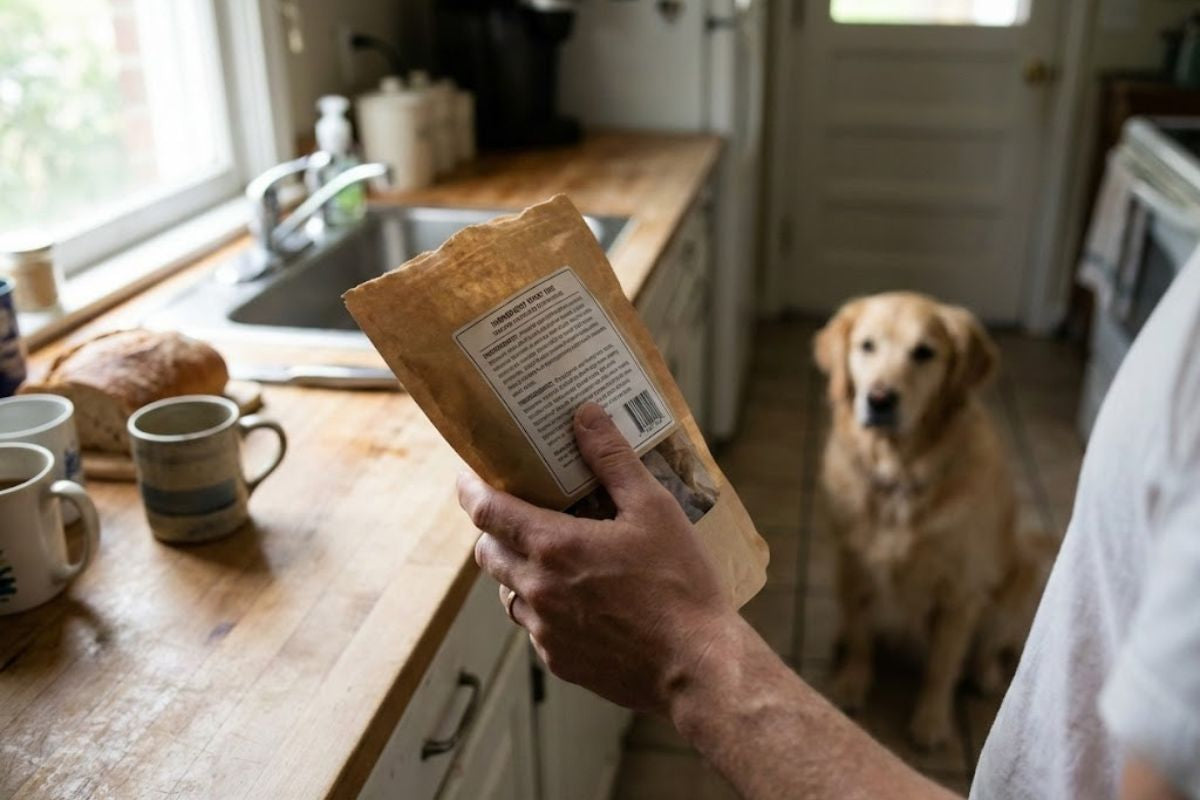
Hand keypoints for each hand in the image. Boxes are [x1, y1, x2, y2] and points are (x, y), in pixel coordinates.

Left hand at [458, 402, 734, 712]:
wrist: (697, 666)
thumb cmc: (679, 584)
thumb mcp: (654, 508)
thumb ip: (613, 460)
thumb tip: (585, 416)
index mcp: (553, 547)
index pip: (486, 512)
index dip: (470, 490)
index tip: (467, 476)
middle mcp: (538, 590)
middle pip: (487, 553)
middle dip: (493, 530)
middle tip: (518, 511)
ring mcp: (545, 630)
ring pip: (508, 592)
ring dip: (518, 570)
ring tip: (552, 556)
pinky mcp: (559, 660)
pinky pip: (535, 627)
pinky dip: (545, 607)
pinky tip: (580, 599)